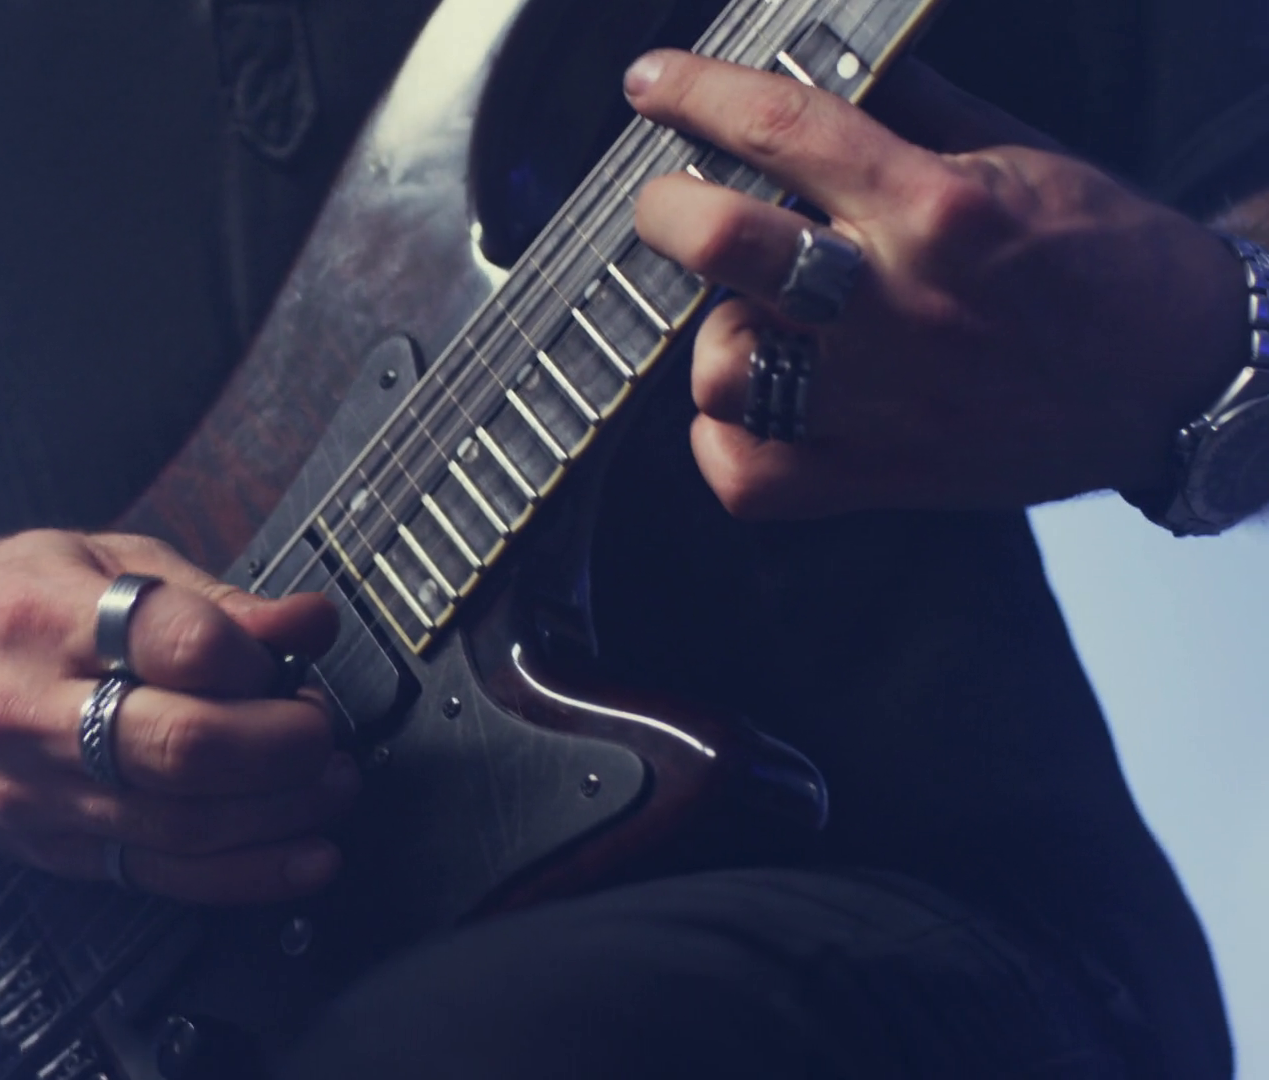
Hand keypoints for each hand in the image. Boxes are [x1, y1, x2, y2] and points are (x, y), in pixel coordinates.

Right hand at [0, 530, 353, 904]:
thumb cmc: (9, 603)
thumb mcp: (102, 560)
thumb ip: (210, 599)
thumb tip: (306, 625)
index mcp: (45, 616)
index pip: (173, 642)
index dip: (255, 655)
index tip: (290, 653)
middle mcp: (31, 712)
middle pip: (181, 747)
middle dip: (281, 745)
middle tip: (321, 730)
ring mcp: (39, 793)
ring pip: (181, 825)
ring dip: (280, 812)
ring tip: (330, 782)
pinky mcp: (54, 851)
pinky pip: (163, 877)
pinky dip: (248, 875)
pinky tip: (305, 857)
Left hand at [623, 50, 1247, 517]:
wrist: (1175, 374)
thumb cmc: (1101, 260)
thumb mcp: (1017, 155)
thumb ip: (908, 113)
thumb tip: (815, 71)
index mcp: (934, 207)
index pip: (780, 128)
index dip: (695, 95)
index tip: (652, 86)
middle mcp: (896, 304)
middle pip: (718, 243)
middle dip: (668, 209)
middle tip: (672, 205)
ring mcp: (878, 402)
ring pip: (717, 367)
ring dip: (717, 333)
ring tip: (758, 319)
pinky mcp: (873, 478)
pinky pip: (741, 470)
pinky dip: (725, 437)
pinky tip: (758, 401)